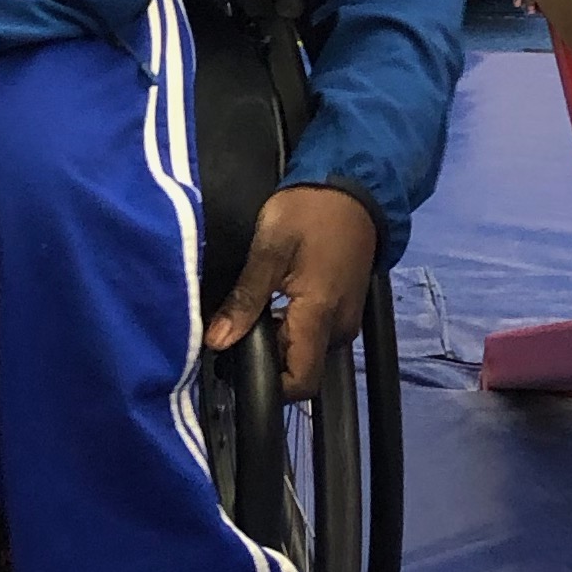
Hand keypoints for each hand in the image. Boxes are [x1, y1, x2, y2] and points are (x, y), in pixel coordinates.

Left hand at [206, 183, 377, 396]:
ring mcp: (347, 318)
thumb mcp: (269, 248)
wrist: (353, 186)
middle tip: (235, 328)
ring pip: (307, 350)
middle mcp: (341, 328)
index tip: (236, 364)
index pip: (301, 382)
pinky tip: (273, 301)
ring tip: (250, 312)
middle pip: (301, 367)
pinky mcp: (347, 307)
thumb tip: (217, 341)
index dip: (268, 385)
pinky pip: (317, 333)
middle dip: (267, 357)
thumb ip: (245, 299)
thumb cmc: (310, 211)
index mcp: (321, 317)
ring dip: (279, 340)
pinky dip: (293, 327)